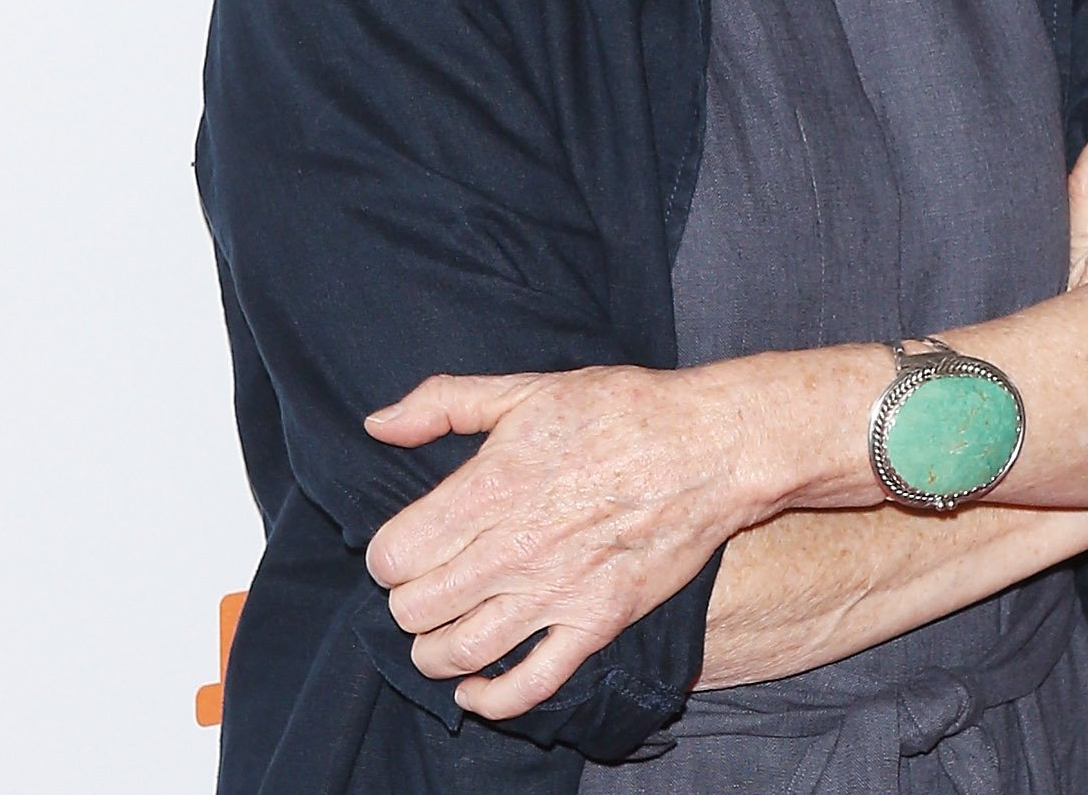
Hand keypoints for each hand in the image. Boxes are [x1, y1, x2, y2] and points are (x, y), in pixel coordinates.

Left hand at [362, 361, 772, 718]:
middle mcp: (514, 549)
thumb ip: (443, 402)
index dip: (386, 556)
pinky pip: (530, 685)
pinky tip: (474, 690)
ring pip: (459, 652)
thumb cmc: (619, 410)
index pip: (394, 555)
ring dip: (432, 652)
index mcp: (488, 488)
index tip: (401, 549)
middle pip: (416, 609)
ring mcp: (556, 593)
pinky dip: (490, 699)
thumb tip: (378, 424)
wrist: (708, 446)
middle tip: (423, 587)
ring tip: (435, 637)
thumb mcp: (525, 389)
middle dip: (406, 602)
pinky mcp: (597, 623)